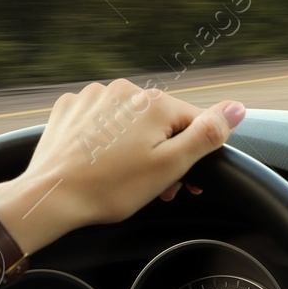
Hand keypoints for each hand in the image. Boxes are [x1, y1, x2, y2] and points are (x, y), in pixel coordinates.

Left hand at [0, 79, 245, 253]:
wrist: (50, 197)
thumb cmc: (109, 188)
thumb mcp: (170, 166)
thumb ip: (207, 134)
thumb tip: (237, 108)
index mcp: (154, 103)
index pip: (194, 123)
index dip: (193, 154)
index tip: (184, 181)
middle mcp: (124, 91)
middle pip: (161, 121)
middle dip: (163, 151)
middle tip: (155, 186)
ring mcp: (93, 97)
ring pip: (131, 120)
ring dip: (136, 145)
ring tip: (124, 177)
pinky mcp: (71, 109)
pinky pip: (102, 119)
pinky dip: (107, 138)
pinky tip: (100, 161)